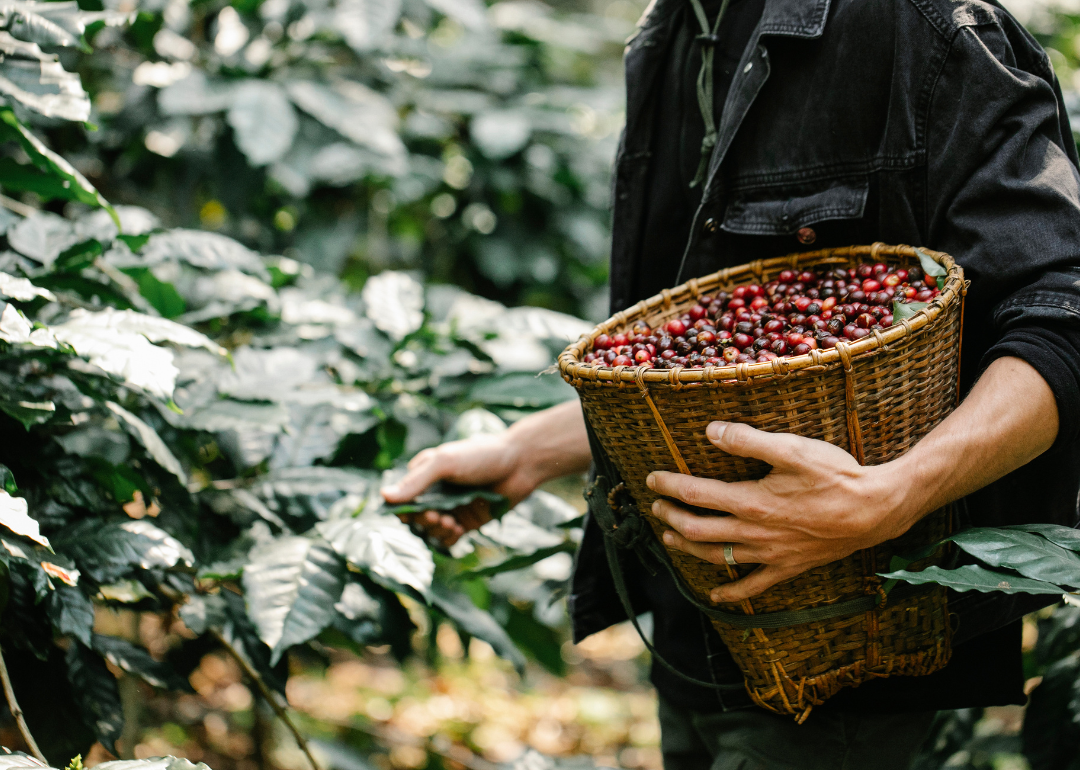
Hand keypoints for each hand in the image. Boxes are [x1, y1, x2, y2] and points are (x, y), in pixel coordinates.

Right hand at [381, 434, 537, 546]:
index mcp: (425, 475)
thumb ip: (416, 481)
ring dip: (436, 531)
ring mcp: (452, 508)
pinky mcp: (468, 521)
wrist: (520, 463)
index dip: (403, 510)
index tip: (413, 512)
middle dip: (423, 521)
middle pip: (416, 518)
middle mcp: (436, 493)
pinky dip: (449, 539)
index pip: (402, 499)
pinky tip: (458, 530)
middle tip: (438, 517)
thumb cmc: (481, 455)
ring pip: (432, 530)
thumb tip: (384, 496)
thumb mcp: (445, 462)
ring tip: (451, 523)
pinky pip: (450, 538)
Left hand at [647, 421, 909, 602]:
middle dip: (671, 518)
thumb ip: (748, 440)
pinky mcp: (789, 567)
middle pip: (698, 529)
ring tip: (670, 539)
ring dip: (689, 548)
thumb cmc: (835, 476)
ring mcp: (771, 554)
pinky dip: (731, 593)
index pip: (697, 494)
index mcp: (751, 501)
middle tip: (655, 508)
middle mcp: (755, 532)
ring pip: (718, 556)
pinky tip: (715, 595)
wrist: (875, 510)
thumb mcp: (792, 448)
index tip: (652, 479)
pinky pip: (753, 587)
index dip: (670, 486)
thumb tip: (711, 430)